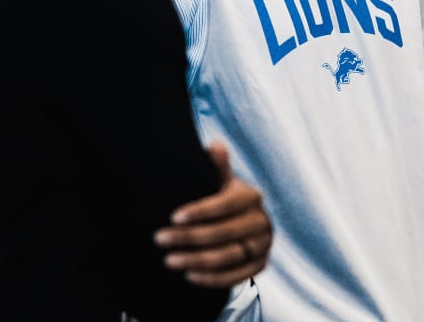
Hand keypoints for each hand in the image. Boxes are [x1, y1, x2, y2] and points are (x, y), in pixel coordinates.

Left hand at [154, 141, 271, 287]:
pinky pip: (236, 276)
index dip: (200, 211)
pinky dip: (212, 278)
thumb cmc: (219, 196)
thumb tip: (215, 145)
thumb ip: (215, 165)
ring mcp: (263, 244)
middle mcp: (262, 220)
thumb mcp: (217, 180)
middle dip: (189, 237)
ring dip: (196, 260)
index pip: (226, 204)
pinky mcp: (260, 265)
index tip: (172, 217)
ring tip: (169, 260)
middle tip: (160, 239)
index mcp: (251, 196)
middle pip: (224, 232)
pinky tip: (189, 276)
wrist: (237, 223)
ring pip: (228, 256)